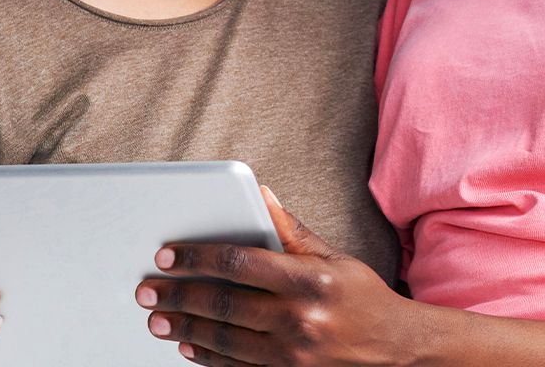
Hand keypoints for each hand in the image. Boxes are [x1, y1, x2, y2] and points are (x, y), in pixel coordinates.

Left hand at [136, 186, 423, 366]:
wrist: (397, 350)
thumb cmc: (361, 295)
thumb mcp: (332, 255)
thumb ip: (290, 229)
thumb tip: (258, 193)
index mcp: (308, 278)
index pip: (239, 263)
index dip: (198, 258)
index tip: (168, 255)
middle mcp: (300, 318)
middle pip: (224, 304)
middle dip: (179, 295)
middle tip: (147, 289)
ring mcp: (294, 356)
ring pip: (225, 340)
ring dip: (185, 327)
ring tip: (157, 316)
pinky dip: (208, 357)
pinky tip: (188, 344)